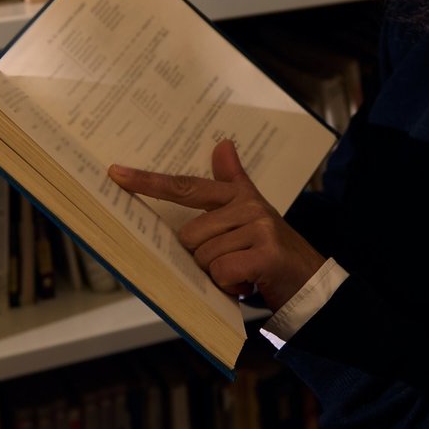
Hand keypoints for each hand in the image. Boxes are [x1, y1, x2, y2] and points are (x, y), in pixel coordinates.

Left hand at [107, 139, 325, 310]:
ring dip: (218, 275)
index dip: (150, 182)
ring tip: (241, 273)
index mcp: (238, 196)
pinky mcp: (266, 253)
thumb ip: (234, 181)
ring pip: (204, 256)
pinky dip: (230, 285)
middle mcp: (248, 206)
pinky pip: (222, 270)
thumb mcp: (252, 214)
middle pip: (190, 235)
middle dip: (203, 259)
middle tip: (230, 264)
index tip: (117, 174)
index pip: (186, 186)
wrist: (311, 282)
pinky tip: (247, 283)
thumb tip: (223, 143)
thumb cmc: (271, 251)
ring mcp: (259, 228)